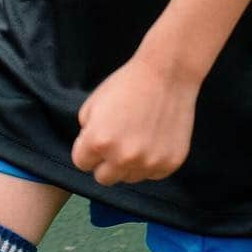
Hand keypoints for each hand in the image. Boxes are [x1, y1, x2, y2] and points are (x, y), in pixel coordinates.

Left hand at [71, 52, 198, 185]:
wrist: (167, 74)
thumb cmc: (129, 84)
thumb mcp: (93, 102)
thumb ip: (86, 131)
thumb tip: (89, 150)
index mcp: (98, 142)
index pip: (82, 163)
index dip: (88, 149)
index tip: (99, 137)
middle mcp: (122, 157)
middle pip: (104, 178)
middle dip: (106, 161)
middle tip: (118, 140)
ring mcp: (147, 163)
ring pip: (129, 177)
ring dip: (129, 163)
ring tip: (138, 136)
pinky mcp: (169, 164)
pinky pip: (151, 174)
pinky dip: (150, 161)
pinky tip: (154, 139)